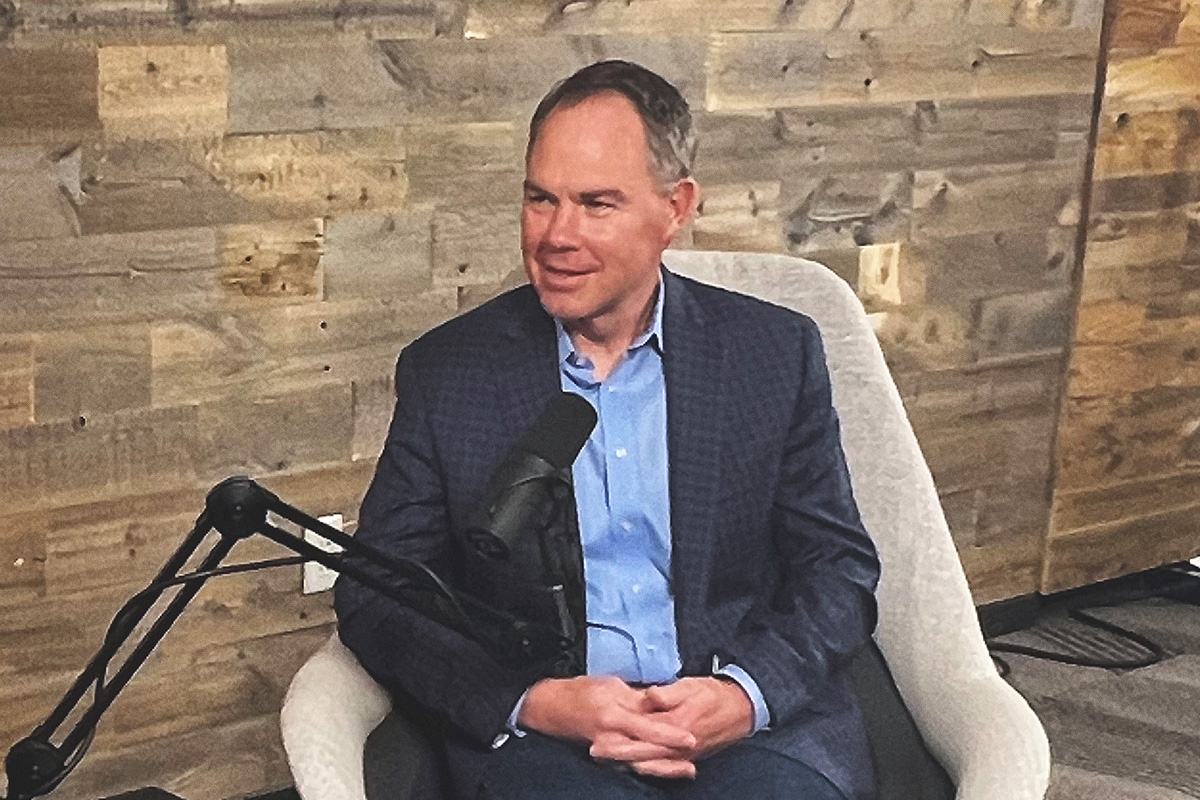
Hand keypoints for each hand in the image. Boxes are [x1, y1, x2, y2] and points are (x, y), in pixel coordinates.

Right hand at [517, 675, 695, 772]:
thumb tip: (660, 703)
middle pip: (647, 753)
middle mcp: (610, 739)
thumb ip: (637, 697)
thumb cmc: (582, 692)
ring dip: (665, 768)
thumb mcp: (611, 686)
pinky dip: (650, 769)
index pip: (648, 728)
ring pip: (641, 764)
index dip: (670, 735)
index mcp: (613, 716)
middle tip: (695, 758)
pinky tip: (665, 769)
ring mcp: (607, 752)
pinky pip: (631, 765)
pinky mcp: (606, 758)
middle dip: (672, 758)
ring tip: (688, 770)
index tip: (691, 737)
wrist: (553, 709)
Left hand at [589, 677, 754, 778]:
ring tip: (605, 757)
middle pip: (641, 753)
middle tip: (594, 750)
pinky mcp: (686, 756)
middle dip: (616, 753)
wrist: (740, 709)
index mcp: (676, 723)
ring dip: (626, 761)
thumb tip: (648, 696)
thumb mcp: (689, 686)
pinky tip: (630, 763)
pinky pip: (661, 766)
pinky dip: (644, 766)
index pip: (642, 731)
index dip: (619, 734)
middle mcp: (678, 744)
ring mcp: (683, 754)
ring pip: (650, 762)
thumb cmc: (714, 694)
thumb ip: (667, 693)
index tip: (598, 735)